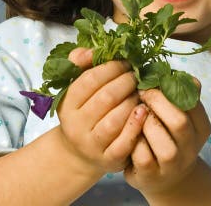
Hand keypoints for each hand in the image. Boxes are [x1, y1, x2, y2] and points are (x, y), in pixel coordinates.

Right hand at [55, 48, 148, 176]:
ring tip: (140, 93)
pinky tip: (144, 112)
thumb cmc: (83, 112)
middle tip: (136, 77)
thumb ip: (80, 64)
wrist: (80, 153)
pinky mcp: (108, 160)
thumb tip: (90, 51)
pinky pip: (125, 142)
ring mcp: (92, 144)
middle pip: (106, 97)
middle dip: (126, 82)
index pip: (90, 79)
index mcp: (66, 105)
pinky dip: (136, 125)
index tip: (126, 63)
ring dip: (133, 101)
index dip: (111, 67)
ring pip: (115, 119)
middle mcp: (76, 126)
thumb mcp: (76, 88)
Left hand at [123, 79, 210, 198]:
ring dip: (142, 121)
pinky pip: (140, 154)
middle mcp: (191, 148)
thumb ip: (181, 96)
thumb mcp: (181, 117)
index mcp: (201, 128)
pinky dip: (132, 141)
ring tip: (135, 114)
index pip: (192, 102)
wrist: (164, 179)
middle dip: (155, 101)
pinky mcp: (151, 176)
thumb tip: (178, 74)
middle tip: (141, 93)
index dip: (170, 88)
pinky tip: (129, 134)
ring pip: (158, 137)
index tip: (154, 82)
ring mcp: (172, 165)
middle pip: (179, 120)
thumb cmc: (168, 138)